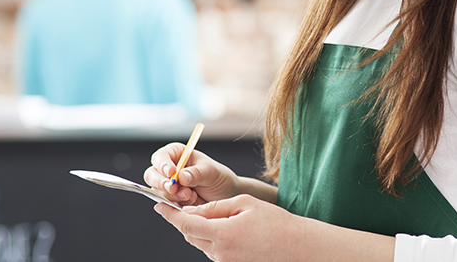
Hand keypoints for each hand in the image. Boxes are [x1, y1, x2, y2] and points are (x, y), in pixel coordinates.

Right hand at [144, 142, 241, 206]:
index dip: (162, 164)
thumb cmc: (219, 178)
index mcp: (178, 155)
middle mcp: (170, 169)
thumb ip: (196, 173)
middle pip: (152, 175)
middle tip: (173, 188)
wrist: (226, 196)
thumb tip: (181, 176)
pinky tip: (191, 201)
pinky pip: (165, 203)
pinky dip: (176, 203)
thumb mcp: (211, 172)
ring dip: (172, 195)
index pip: (161, 157)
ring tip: (190, 195)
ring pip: (158, 191)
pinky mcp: (171, 200)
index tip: (171, 172)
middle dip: (162, 183)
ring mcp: (169, 185)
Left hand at [155, 195, 299, 261]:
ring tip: (215, 216)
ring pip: (202, 244)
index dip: (170, 214)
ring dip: (201, 230)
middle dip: (185, 221)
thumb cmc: (275, 222)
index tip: (159, 205)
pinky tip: (226, 229)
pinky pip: (214, 251)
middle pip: (190, 236)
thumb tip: (192, 211)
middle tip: (187, 206)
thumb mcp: (245, 204)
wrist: (297, 247)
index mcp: (222, 234)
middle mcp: (220, 253)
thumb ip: (215, 207)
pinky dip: (213, 239)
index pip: (186, 224)